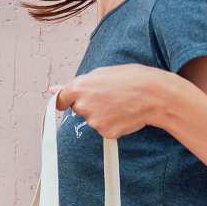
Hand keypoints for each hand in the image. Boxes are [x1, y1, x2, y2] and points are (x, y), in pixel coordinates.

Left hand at [51, 65, 179, 138]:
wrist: (153, 95)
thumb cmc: (131, 79)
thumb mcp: (102, 73)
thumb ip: (77, 84)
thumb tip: (53, 90)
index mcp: (80, 87)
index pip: (61, 99)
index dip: (65, 101)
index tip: (65, 103)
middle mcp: (83, 106)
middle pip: (80, 109)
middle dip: (91, 104)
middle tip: (110, 95)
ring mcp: (94, 121)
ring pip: (94, 119)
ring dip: (104, 114)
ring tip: (121, 103)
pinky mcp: (106, 133)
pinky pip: (106, 129)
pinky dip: (113, 123)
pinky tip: (125, 114)